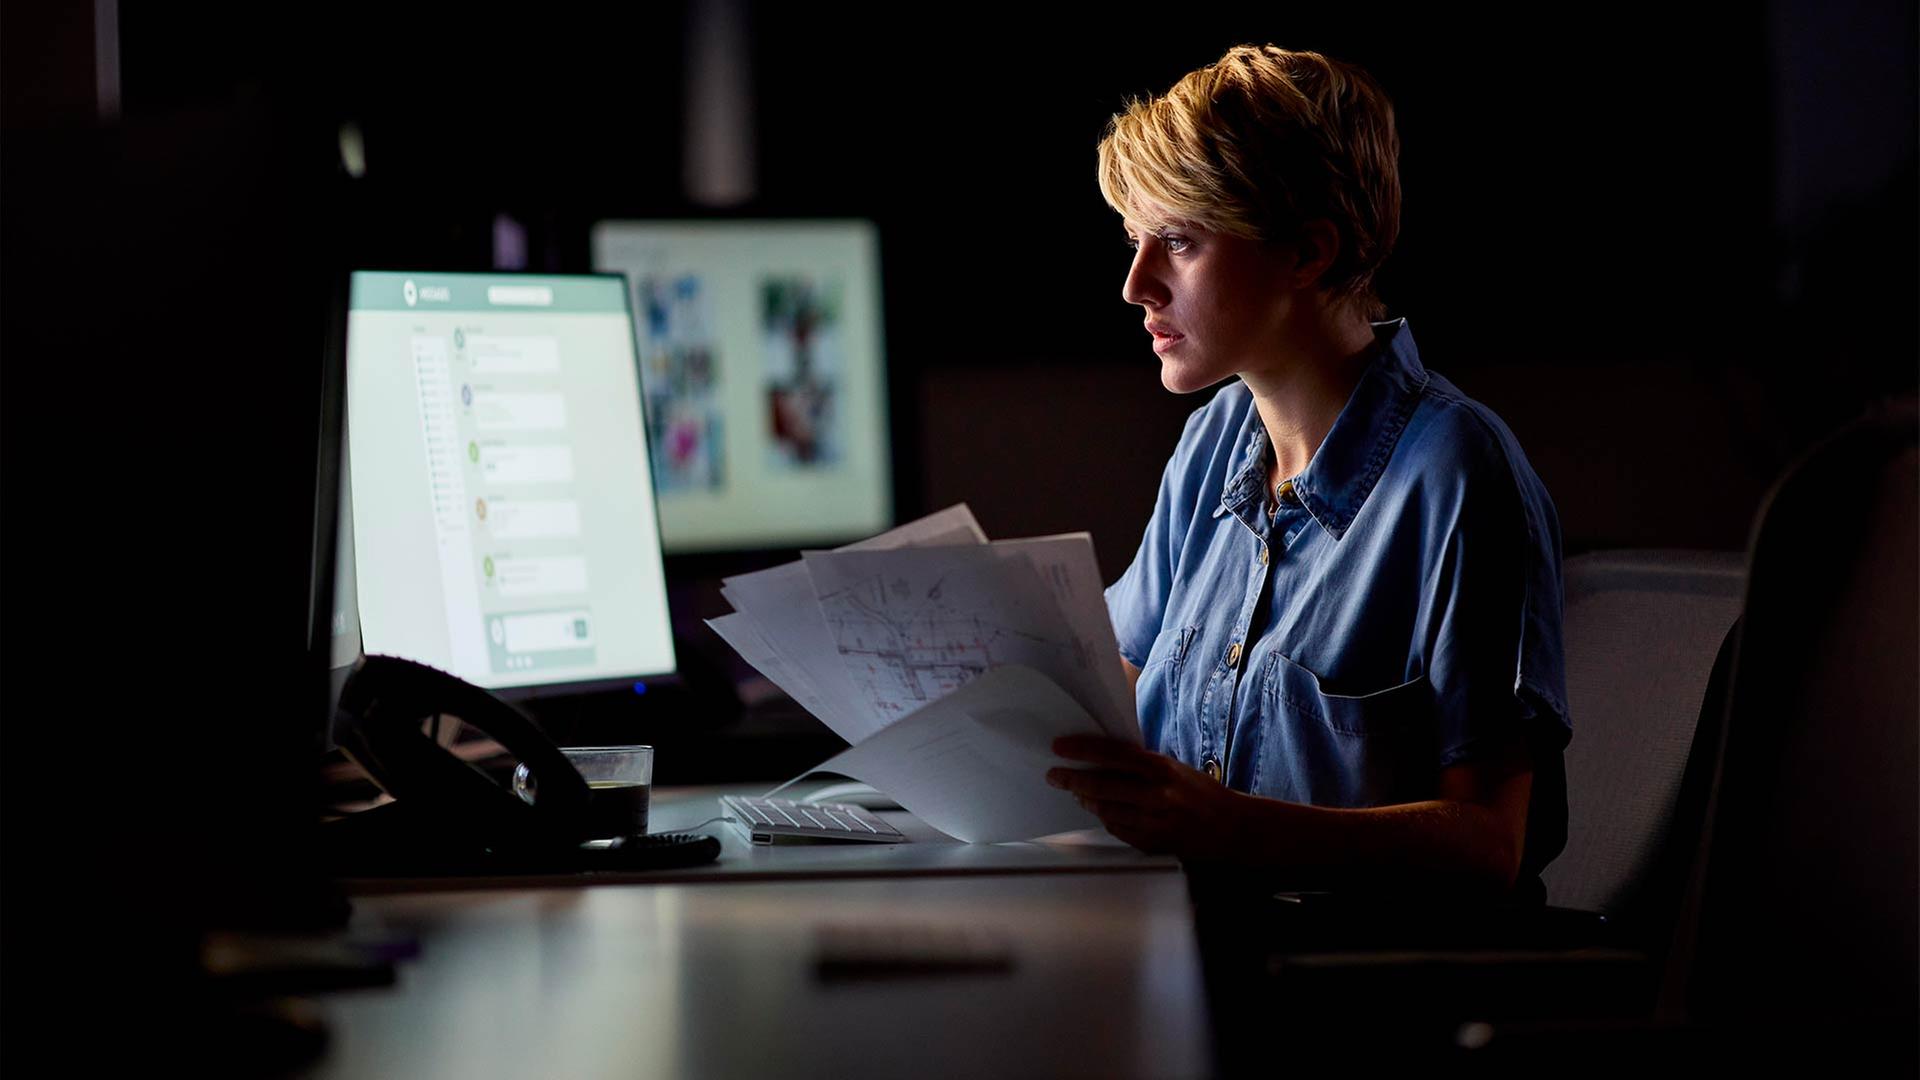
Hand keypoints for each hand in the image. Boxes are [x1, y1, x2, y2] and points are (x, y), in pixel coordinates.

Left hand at [1046, 736, 1242, 859]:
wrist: (1232, 827)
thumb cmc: (1200, 792)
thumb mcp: (1173, 767)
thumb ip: (1140, 764)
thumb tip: (1100, 758)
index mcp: (1162, 769)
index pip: (1112, 754)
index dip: (1082, 750)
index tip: (1059, 748)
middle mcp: (1157, 794)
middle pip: (1102, 785)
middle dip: (1072, 779)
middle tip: (1054, 775)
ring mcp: (1154, 822)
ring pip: (1105, 810)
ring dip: (1086, 800)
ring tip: (1077, 792)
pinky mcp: (1153, 843)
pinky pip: (1118, 830)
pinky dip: (1106, 818)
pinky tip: (1102, 811)